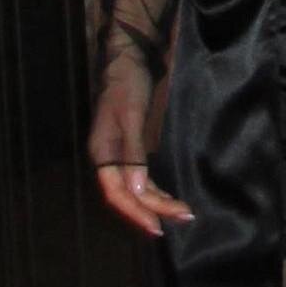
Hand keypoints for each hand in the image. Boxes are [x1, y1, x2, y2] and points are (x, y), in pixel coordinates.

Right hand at [88, 76, 193, 236]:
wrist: (127, 60)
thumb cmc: (127, 85)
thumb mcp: (131, 115)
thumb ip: (133, 153)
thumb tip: (138, 189)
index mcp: (102, 153)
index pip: (117, 193)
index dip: (136, 211)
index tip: (158, 226)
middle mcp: (108, 159)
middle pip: (129, 194)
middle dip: (154, 208)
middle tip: (183, 218)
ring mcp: (118, 155)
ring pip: (136, 188)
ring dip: (157, 202)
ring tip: (182, 214)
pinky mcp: (130, 149)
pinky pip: (140, 178)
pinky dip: (154, 189)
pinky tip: (168, 198)